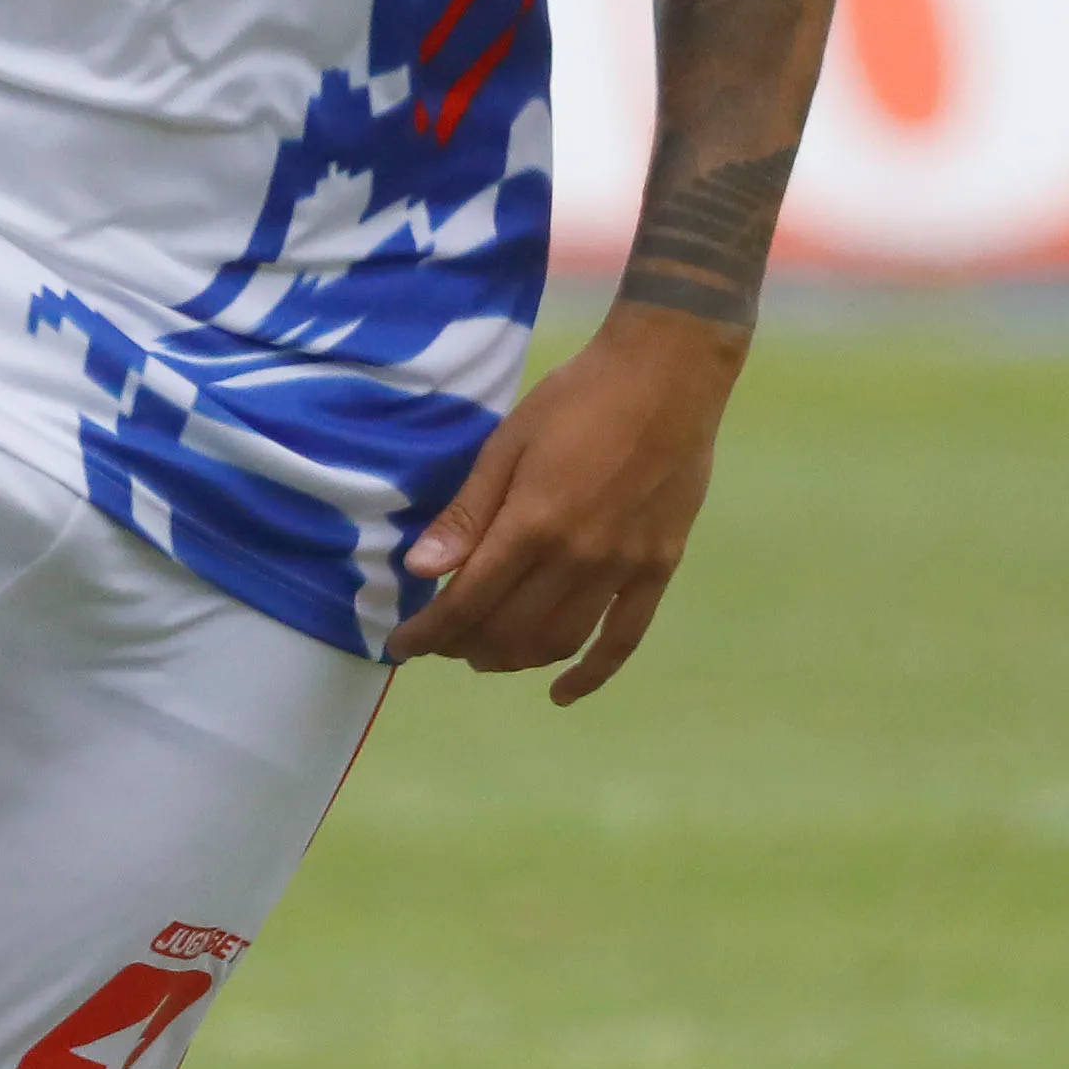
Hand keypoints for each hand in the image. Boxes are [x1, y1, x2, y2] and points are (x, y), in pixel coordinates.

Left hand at [382, 310, 745, 704]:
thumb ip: (468, 514)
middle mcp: (577, 558)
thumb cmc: (578, 398)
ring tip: (488, 654)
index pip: (466, 603)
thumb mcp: (508, 444)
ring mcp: (622, 568)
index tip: (400, 647)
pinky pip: (624, 640)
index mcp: (532, 524)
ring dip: (514, 659)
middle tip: (443, 641)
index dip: (427, 634)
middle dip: (463, 646)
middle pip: (508, 631)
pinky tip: (562, 692)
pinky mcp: (658, 569)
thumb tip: (422, 571)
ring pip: (558, 641)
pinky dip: (591, 674)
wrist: (667, 375)